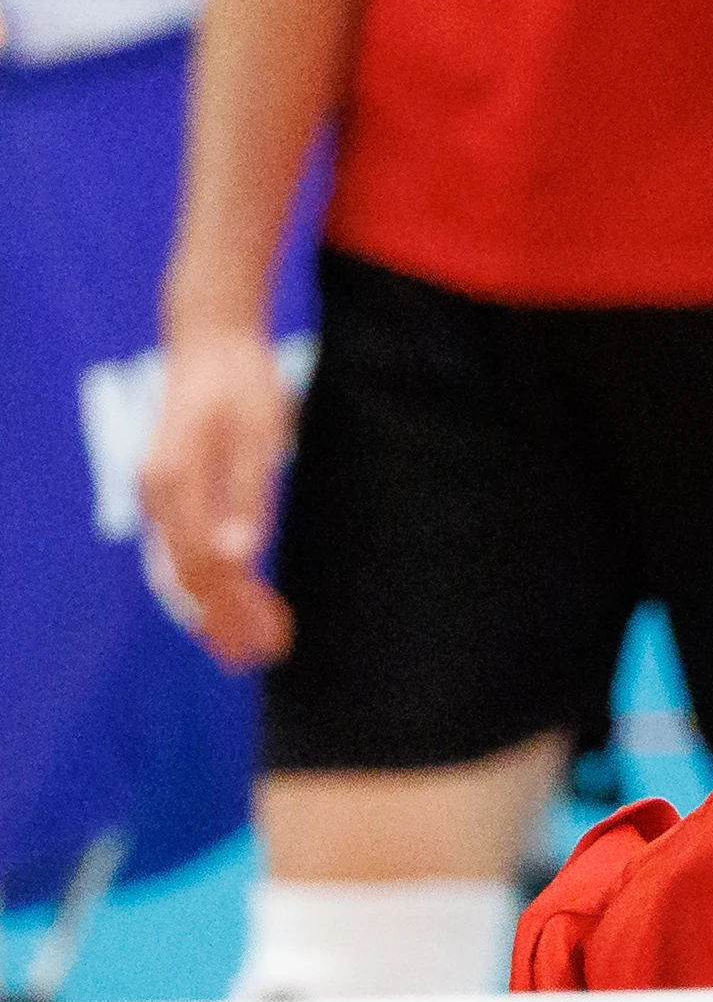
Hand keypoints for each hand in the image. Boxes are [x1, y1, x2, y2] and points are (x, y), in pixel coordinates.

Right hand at [136, 328, 298, 668]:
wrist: (211, 342)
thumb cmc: (242, 386)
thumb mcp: (258, 439)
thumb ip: (247, 499)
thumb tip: (238, 557)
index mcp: (175, 484)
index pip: (203, 569)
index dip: (234, 613)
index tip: (266, 645)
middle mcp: (157, 494)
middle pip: (187, 578)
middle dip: (220, 623)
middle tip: (255, 660)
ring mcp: (158, 494)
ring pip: (178, 569)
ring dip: (211, 609)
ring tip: (243, 646)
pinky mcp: (168, 491)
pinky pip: (178, 548)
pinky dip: (203, 581)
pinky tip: (230, 600)